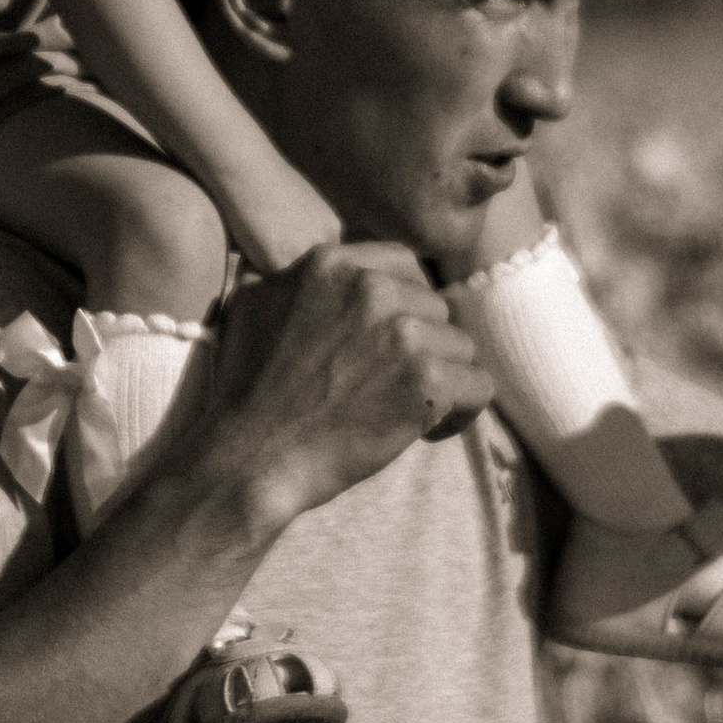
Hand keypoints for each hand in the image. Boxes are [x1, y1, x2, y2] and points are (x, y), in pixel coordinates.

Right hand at [200, 241, 494, 526]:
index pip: (403, 266)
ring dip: (441, 379)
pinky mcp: (425, 380)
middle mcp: (371, 289)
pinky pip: (478, 385)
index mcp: (331, 264)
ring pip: (459, 345)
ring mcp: (402, 333)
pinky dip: (461, 413)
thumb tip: (334, 273)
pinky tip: (428, 431)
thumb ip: (300, 280)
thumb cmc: (245, 392)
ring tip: (406, 411)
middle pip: (434, 306)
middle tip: (393, 385)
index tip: (390, 343)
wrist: (247, 458)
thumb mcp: (256, 306)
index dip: (404, 307)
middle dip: (422, 345)